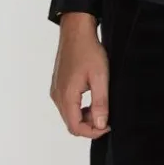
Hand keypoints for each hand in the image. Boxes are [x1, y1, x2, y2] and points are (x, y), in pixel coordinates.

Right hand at [50, 12, 109, 137]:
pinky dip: (80, 108)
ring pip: (69, 116)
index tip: (107, 126)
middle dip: (89, 125)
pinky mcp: (58, 86)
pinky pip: (67, 106)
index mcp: (67, 96)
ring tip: (100, 106)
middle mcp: (57, 96)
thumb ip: (100, 103)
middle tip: (106, 116)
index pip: (76, 127)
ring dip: (85, 117)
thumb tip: (100, 124)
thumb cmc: (88, 50)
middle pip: (71, 124)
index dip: (93, 132)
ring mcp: (56, 91)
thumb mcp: (100, 77)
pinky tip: (92, 98)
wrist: (76, 32)